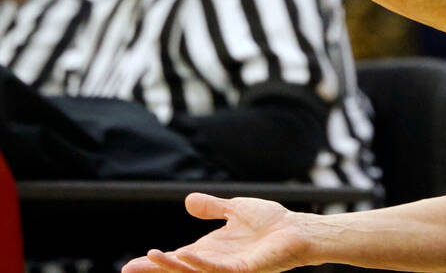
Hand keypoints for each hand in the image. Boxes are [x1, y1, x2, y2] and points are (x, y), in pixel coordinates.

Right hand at [122, 193, 313, 272]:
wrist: (297, 229)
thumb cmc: (270, 222)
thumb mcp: (235, 210)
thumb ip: (212, 208)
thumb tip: (188, 200)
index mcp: (211, 249)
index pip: (178, 258)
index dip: (156, 262)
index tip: (130, 265)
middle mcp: (216, 261)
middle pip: (180, 268)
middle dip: (156, 270)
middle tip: (128, 269)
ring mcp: (229, 267)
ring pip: (195, 271)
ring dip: (173, 266)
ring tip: (152, 258)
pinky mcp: (244, 269)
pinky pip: (219, 269)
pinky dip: (201, 263)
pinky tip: (187, 255)